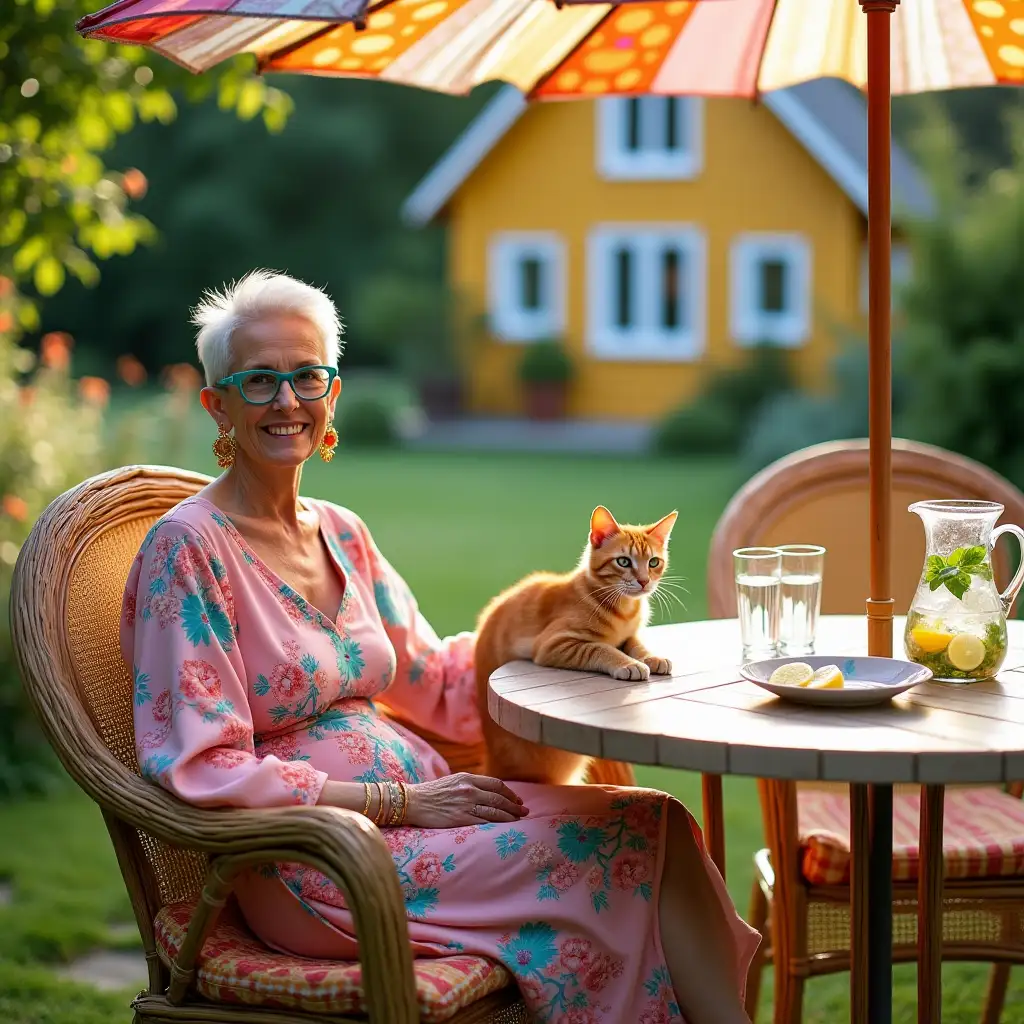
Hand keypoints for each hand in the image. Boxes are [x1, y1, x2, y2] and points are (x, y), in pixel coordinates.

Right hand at [405, 773, 528, 827]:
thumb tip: (486, 792)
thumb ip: (469, 785)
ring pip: (495, 810)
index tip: (517, 800)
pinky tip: (504, 828)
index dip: (509, 792)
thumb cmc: (431, 793)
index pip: (495, 784)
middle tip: (524, 811)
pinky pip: (484, 821)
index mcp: (467, 778)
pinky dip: (497, 824)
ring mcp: (466, 804)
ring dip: (510, 816)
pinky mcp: (461, 819)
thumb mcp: (452, 781)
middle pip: (499, 797)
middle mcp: (469, 790)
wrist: (413, 802)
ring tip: (519, 820)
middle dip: (514, 805)